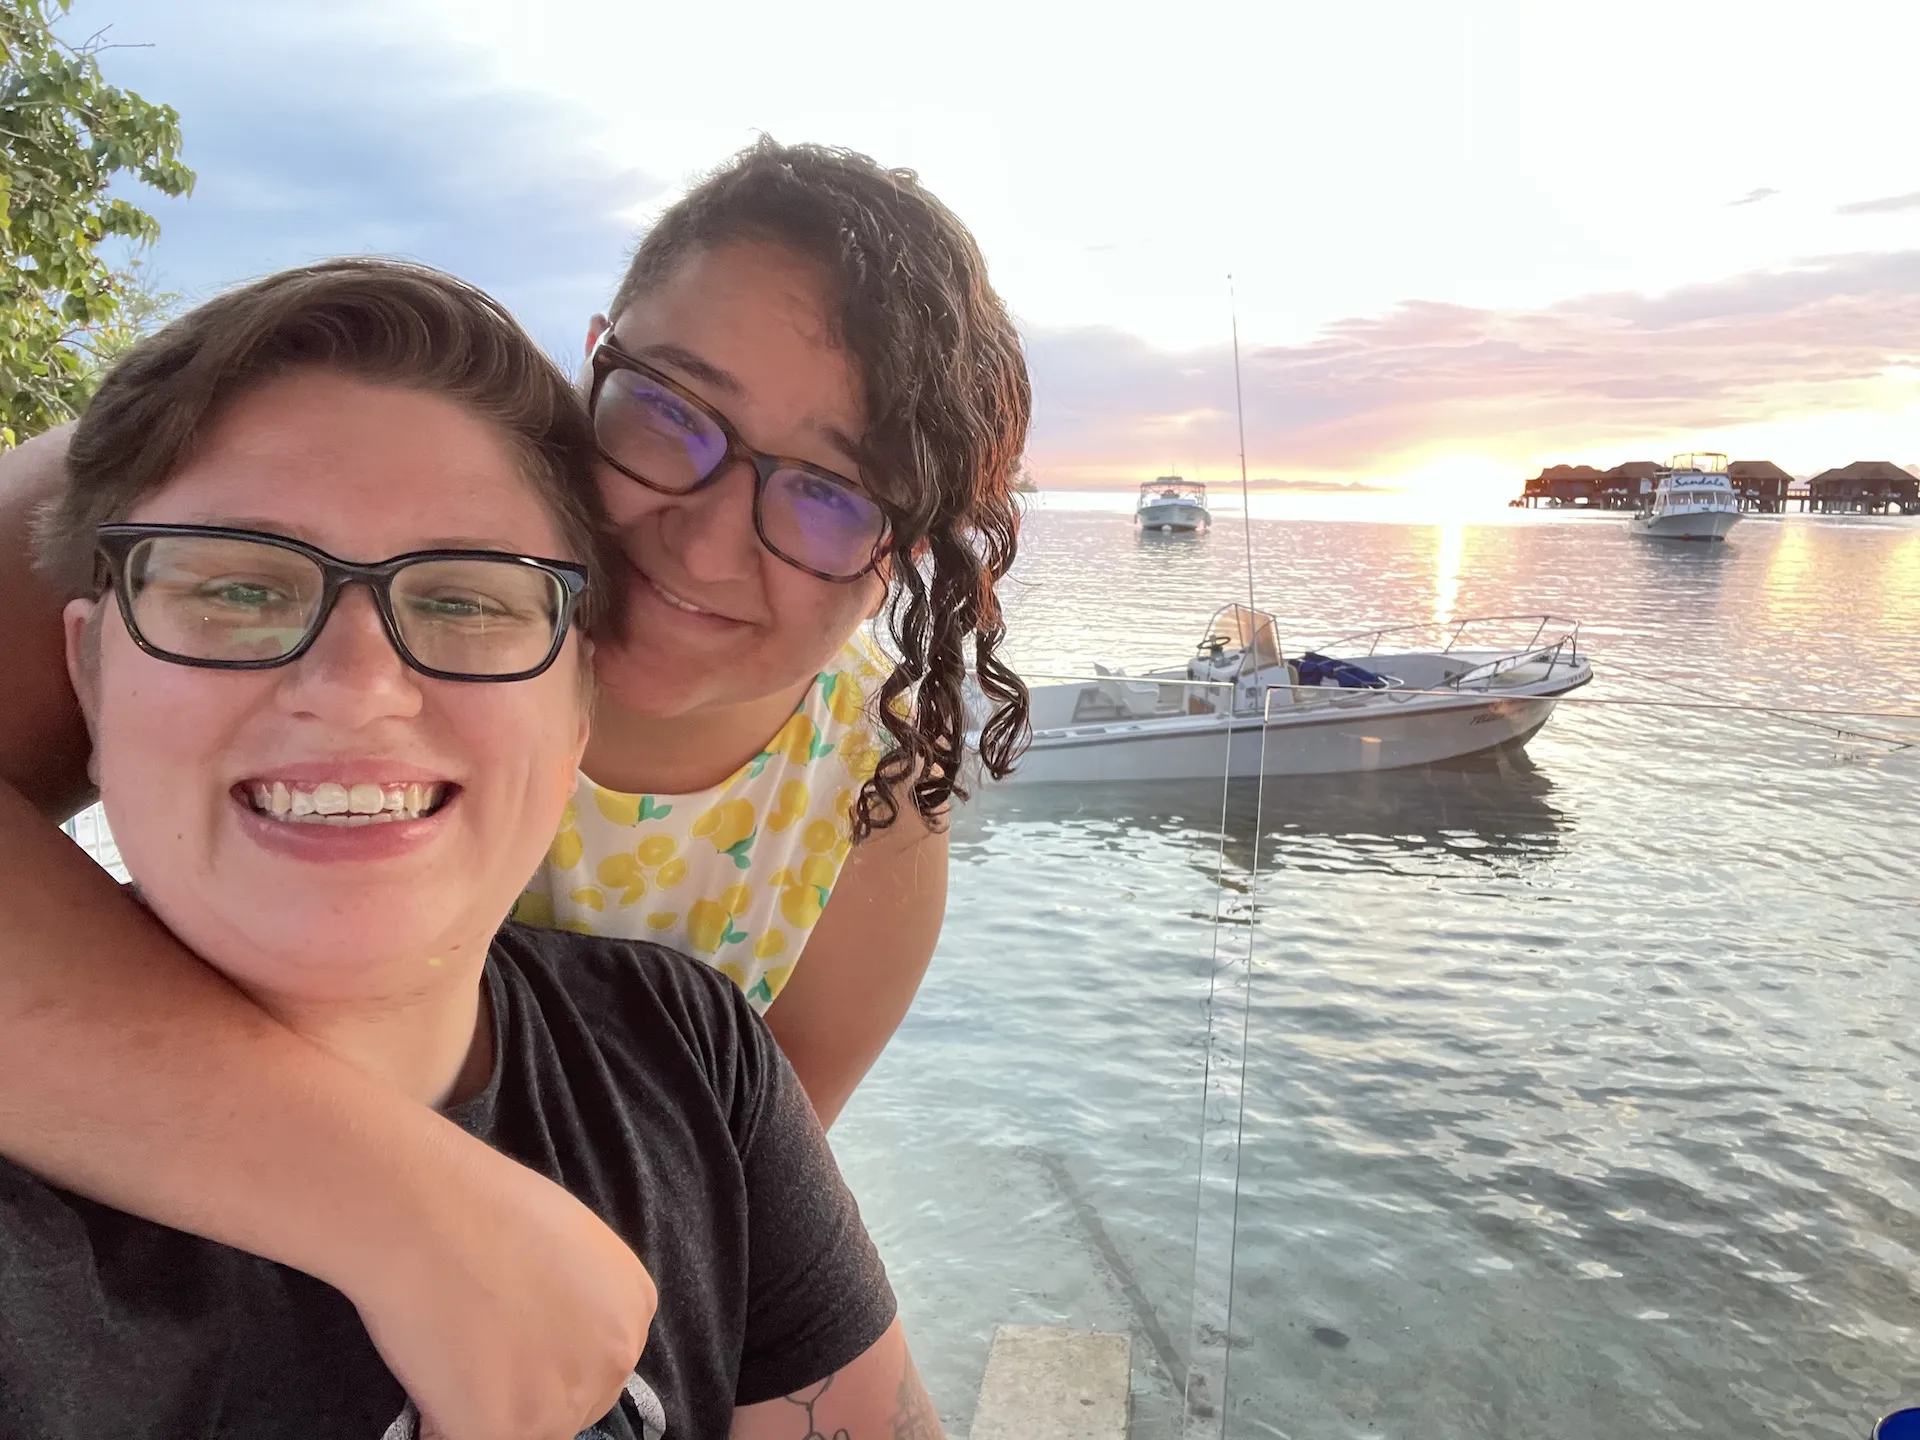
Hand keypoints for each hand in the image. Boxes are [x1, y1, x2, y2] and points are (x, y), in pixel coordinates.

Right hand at [350, 1137, 656, 1439]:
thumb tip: (548, 1339)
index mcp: (633, 1308)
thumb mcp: (567, 1245)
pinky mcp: (506, 1431)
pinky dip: (443, 1426)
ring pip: (526, 1432)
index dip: (545, 1361)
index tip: (511, 1342)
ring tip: (451, 1358)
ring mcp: (566, 1399)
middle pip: (572, 1407)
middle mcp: (617, 1357)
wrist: (426, 1212)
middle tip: (475, 1351)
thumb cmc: (481, 1208)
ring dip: (484, 1412)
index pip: (597, 1365)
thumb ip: (574, 1303)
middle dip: (523, 1393)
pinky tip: (430, 1379)